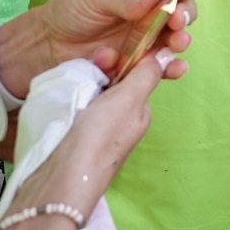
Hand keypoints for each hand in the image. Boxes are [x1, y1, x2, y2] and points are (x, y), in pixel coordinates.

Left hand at [0, 0, 198, 94]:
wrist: (46, 47)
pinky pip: (162, 66)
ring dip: (182, 39)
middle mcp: (150, 13)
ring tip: (176, 41)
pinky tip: (174, 67)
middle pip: (182, 9)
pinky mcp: (140, 64)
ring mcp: (147, 40)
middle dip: (186, 13)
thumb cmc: (69, 14)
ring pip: (176, 38)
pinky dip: (173, 67)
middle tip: (177, 19)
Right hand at [10, 46, 179, 218]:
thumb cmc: (100, 135)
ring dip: (84, 80)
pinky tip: (63, 91)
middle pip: (112, 82)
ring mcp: (98, 128)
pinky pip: (76, 104)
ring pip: (93, 91)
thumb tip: (167, 55)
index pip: (133, 76)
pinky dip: (71, 94)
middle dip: (101, 68)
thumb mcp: (129, 100)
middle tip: (90, 63)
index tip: (104, 55)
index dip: (121, 60)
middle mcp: (122, 120)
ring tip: (75, 77)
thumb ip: (146, 75)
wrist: (63, 175)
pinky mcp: (76, 133)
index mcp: (139, 112)